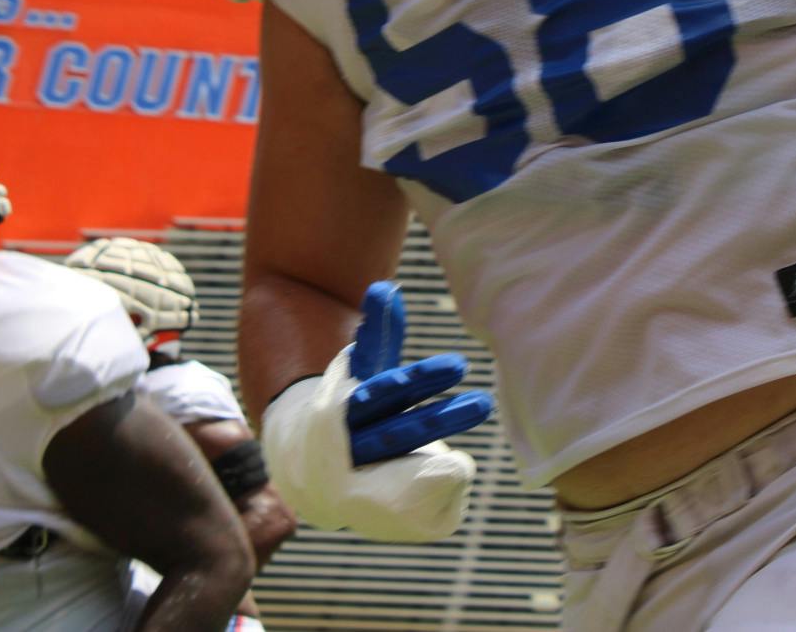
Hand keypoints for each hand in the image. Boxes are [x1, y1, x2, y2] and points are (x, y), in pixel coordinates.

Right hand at [259, 282, 492, 541]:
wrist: (310, 471)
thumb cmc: (354, 408)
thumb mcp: (363, 369)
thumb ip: (377, 332)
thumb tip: (387, 287)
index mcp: (352, 408)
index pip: (387, 392)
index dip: (420, 381)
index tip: (457, 366)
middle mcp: (357, 446)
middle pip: (401, 433)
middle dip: (443, 419)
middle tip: (485, 401)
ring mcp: (368, 481)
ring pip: (410, 471)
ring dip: (447, 456)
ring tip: (479, 431)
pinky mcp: (383, 508)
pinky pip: (421, 503)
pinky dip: (442, 489)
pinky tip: (455, 470)